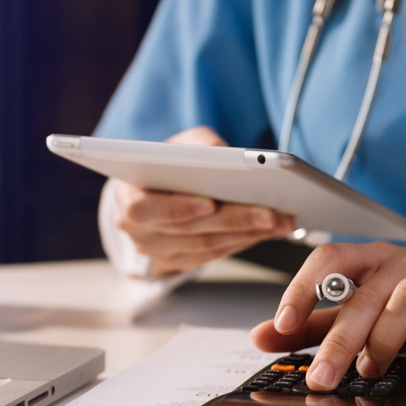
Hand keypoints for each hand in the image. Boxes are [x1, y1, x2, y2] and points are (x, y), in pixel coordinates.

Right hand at [111, 126, 294, 276]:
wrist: (151, 190)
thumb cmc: (164, 163)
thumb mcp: (176, 144)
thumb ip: (199, 144)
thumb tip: (229, 154)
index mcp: (126, 197)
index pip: (145, 209)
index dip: (177, 208)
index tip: (210, 203)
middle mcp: (138, 232)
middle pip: (188, 230)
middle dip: (232, 221)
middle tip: (268, 214)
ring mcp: (158, 251)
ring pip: (206, 247)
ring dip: (246, 234)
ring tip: (279, 221)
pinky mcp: (179, 261)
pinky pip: (214, 255)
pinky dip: (243, 241)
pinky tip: (267, 230)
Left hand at [250, 242, 405, 390]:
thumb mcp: (362, 313)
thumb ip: (314, 325)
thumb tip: (261, 336)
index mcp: (371, 258)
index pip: (330, 259)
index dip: (303, 288)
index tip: (282, 325)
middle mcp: (403, 261)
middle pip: (365, 293)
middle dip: (339, 340)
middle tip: (322, 376)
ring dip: (383, 341)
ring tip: (371, 368)